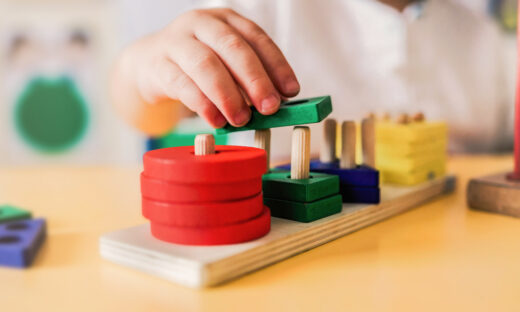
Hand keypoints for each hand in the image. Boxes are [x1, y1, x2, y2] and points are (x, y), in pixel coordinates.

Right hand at [125, 8, 299, 128]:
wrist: (149, 64)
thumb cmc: (197, 66)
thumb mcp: (225, 64)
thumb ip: (248, 79)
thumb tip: (276, 104)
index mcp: (225, 20)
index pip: (256, 37)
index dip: (276, 65)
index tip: (291, 91)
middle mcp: (201, 24)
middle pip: (232, 47)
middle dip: (255, 80)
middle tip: (270, 107)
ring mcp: (176, 42)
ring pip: (206, 64)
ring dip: (228, 95)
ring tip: (242, 119)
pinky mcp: (158, 65)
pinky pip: (182, 84)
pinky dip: (203, 105)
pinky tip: (216, 120)